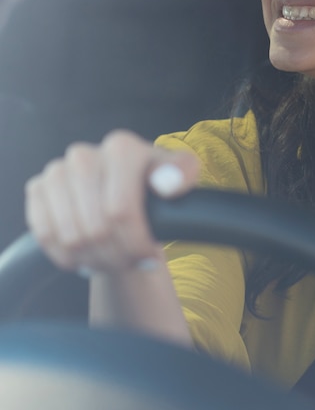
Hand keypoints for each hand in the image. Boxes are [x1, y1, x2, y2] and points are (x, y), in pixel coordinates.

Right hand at [25, 130, 199, 275]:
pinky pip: (45, 236)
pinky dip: (67, 256)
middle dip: (117, 256)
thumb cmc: (156, 186)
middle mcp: (84, 154)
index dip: (135, 242)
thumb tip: (165, 183)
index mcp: (121, 147)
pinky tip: (87, 255)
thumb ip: (183, 174)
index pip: (120, 211)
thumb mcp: (180, 176)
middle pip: (95, 228)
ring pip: (70, 237)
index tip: (149, 255)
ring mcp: (56, 170)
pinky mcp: (36, 188)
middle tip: (130, 261)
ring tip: (113, 259)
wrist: (126, 192)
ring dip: (94, 259)